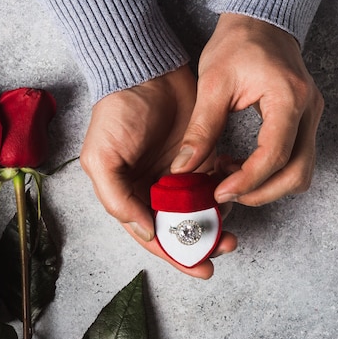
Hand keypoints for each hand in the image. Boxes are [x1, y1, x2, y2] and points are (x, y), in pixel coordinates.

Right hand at [80, 66, 236, 278]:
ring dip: (218, 219)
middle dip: (204, 241)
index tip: (202, 267)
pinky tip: (235, 192)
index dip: (176, 255)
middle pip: (182, 227)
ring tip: (233, 221)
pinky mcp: (200, 156)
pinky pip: (216, 182)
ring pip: (202, 209)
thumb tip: (147, 232)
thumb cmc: (117, 114)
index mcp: (130, 196)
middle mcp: (154, 190)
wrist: (146, 71)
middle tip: (226, 245)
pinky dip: (226, 191)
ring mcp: (178, 174)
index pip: (153, 235)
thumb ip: (118, 199)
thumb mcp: (101, 159)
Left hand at [171, 13, 323, 205]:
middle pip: (297, 173)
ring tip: (228, 176)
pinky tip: (237, 165)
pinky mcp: (302, 122)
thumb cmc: (237, 45)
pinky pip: (293, 160)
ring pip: (299, 172)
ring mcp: (309, 118)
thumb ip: (200, 129)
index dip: (248, 181)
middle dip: (260, 192)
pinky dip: (268, 173)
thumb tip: (183, 168)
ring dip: (266, 186)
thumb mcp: (212, 84)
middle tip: (224, 192)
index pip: (275, 155)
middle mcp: (307, 111)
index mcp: (288, 98)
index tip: (220, 192)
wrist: (257, 25)